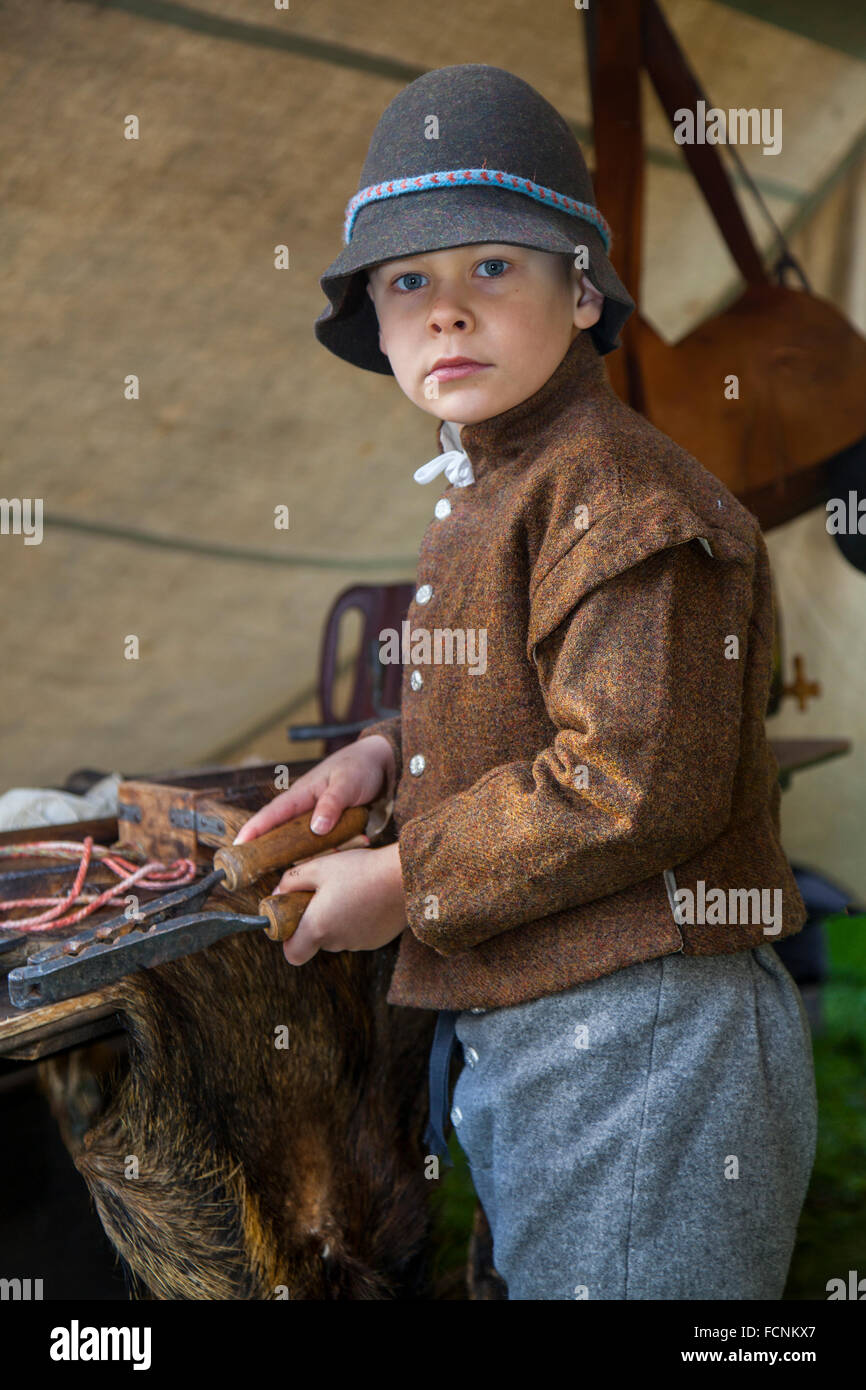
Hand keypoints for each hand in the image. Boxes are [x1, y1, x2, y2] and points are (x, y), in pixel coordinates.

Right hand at [233, 735, 394, 844]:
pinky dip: (342, 847)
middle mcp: (304, 809)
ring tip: (343, 847)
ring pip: (310, 845)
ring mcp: (317, 819)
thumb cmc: (360, 767)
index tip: (237, 847)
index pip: (271, 814)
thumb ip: (331, 804)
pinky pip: (330, 844)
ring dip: (324, 852)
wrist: (382, 764)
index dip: (253, 831)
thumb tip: (316, 829)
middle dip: (280, 854)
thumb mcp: (346, 783)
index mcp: (301, 794)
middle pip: (284, 837)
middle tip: (277, 874)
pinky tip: (360, 841)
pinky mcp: (332, 827)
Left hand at [274, 841, 405, 965]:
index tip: (293, 917)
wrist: (405, 876)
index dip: (288, 939)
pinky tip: (367, 897)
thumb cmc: (360, 869)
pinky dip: (357, 920)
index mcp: (318, 927)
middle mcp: (337, 942)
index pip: (292, 954)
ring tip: (350, 890)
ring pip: (338, 936)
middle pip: (316, 941)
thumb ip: (291, 882)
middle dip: (315, 920)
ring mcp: (360, 943)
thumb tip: (278, 893)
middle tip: (323, 893)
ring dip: (337, 919)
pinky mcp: (378, 940)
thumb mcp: (319, 867)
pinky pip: (358, 933)